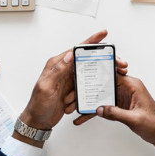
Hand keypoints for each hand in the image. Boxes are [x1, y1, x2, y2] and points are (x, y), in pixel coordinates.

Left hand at [16, 30, 127, 146]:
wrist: (38, 121)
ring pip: (88, 74)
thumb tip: (69, 55)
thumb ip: (58, 70)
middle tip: (116, 62)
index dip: (90, 41)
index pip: (76, 49)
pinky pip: (85, 87)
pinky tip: (87, 96)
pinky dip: (88, 92)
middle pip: (86, 60)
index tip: (102, 34)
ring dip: (93, 80)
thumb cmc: (38, 105)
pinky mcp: (72, 89)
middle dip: (100, 61)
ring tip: (97, 83)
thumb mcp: (46, 86)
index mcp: (56, 64)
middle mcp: (63, 70)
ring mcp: (69, 80)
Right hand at [76, 75, 154, 155]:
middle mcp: (126, 88)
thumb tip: (99, 109)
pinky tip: (84, 117)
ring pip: (101, 96)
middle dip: (88, 89)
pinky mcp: (120, 106)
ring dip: (89, 102)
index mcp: (132, 85)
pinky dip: (95, 111)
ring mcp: (122, 97)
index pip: (113, 74)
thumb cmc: (154, 123)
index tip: (85, 74)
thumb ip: (116, 113)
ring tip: (74, 107)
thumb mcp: (134, 119)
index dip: (98, 73)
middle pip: (103, 84)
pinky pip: (104, 106)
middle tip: (73, 94)